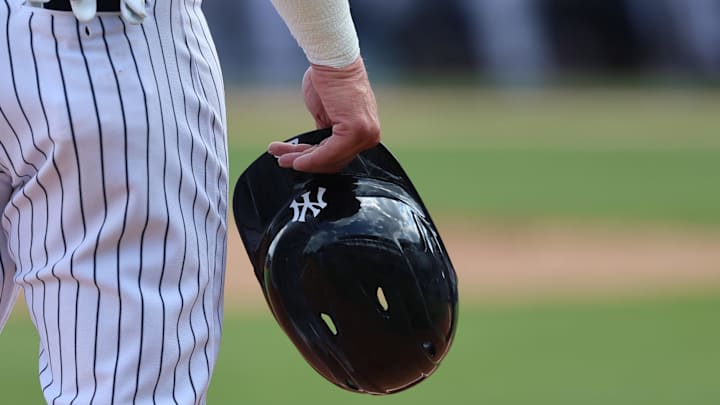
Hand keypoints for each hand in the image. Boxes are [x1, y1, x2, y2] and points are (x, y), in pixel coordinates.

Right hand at [268, 57, 380, 172]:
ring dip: (302, 160)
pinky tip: (295, 160)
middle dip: (305, 162)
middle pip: (333, 161)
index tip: (294, 160)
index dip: (314, 161)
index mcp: (365, 131)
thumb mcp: (326, 114)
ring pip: (329, 159)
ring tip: (282, 158)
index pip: (339, 156)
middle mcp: (369, 136)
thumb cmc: (330, 79)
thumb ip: (325, 134)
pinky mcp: (355, 131)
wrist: (332, 60)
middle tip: (284, 161)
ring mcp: (364, 135)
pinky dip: (310, 159)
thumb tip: (313, 151)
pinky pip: (329, 153)